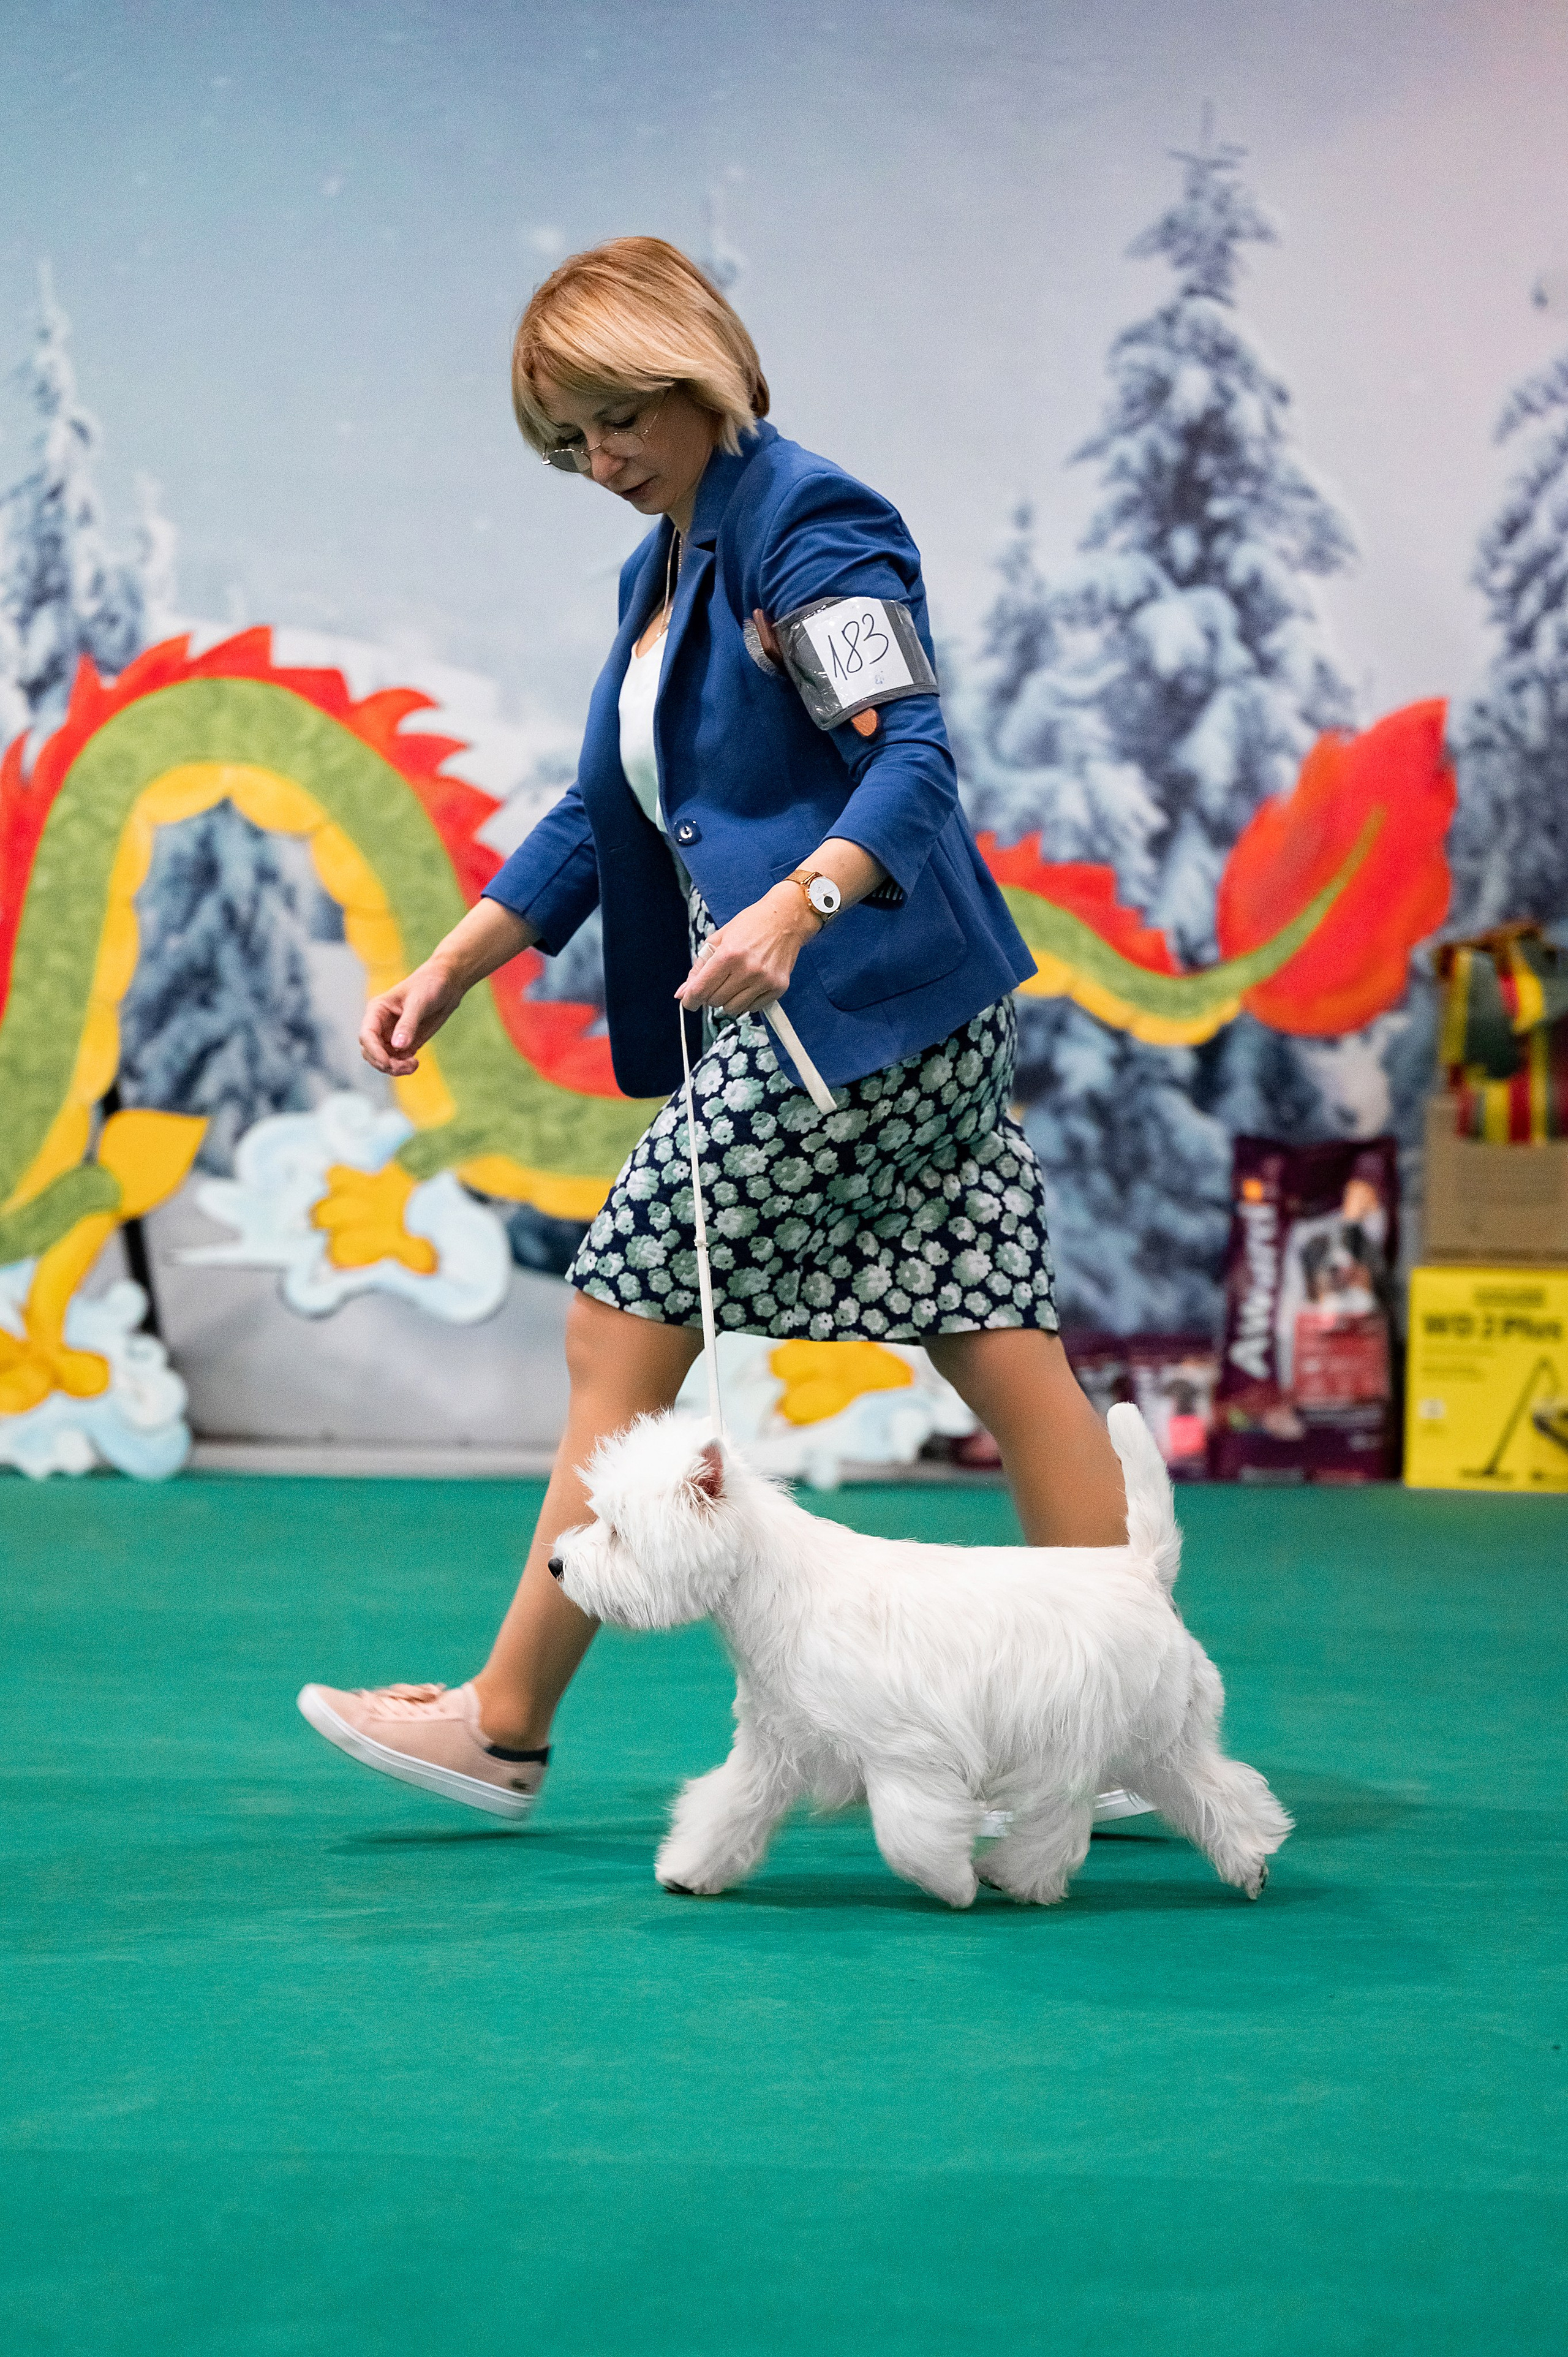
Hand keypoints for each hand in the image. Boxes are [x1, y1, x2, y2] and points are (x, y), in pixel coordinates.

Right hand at [360, 956, 464, 1075]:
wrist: (446, 985)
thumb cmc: (429, 985)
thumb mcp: (419, 1002)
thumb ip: (408, 1024)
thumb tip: (398, 1046)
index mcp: (377, 1011)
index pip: (367, 1035)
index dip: (374, 1051)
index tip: (387, 1062)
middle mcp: (380, 1025)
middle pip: (371, 1052)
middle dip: (384, 1063)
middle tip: (404, 1067)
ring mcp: (391, 1036)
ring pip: (382, 1060)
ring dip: (393, 1068)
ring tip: (412, 1065)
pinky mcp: (405, 1043)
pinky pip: (397, 1061)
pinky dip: (402, 1067)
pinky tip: (415, 1063)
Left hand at [677, 883, 817, 1016]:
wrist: (786, 919)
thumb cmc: (750, 925)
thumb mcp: (718, 939)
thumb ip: (699, 968)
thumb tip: (682, 993)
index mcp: (728, 955)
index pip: (701, 989)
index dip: (690, 1000)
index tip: (688, 1002)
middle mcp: (747, 970)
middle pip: (715, 1001)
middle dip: (711, 994)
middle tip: (719, 980)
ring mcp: (764, 981)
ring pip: (733, 1009)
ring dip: (728, 999)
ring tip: (735, 982)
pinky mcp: (778, 987)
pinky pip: (752, 1008)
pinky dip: (746, 1000)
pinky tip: (750, 984)